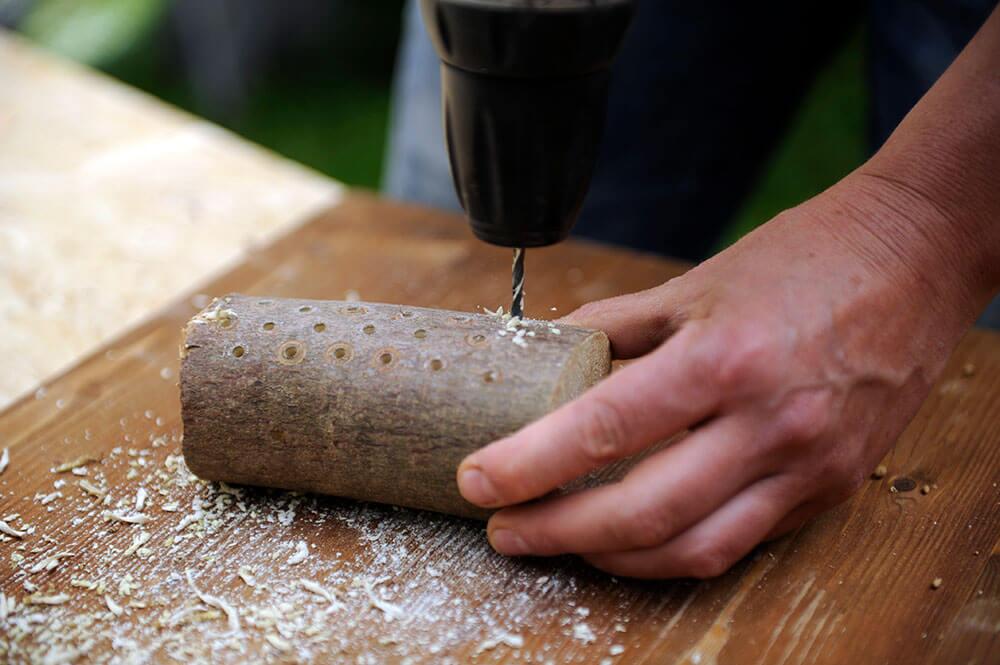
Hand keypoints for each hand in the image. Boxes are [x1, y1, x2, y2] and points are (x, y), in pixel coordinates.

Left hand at [456, 174, 981, 578]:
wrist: (913, 261)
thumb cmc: (802, 259)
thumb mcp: (696, 280)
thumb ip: (616, 326)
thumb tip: (549, 355)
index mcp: (723, 357)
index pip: (602, 429)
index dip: (528, 465)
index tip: (478, 481)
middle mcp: (766, 424)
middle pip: (641, 511)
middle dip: (557, 531)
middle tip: (505, 530)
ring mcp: (805, 465)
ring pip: (690, 548)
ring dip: (610, 558)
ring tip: (559, 541)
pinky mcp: (827, 488)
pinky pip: (738, 541)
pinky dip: (673, 551)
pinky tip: (631, 540)